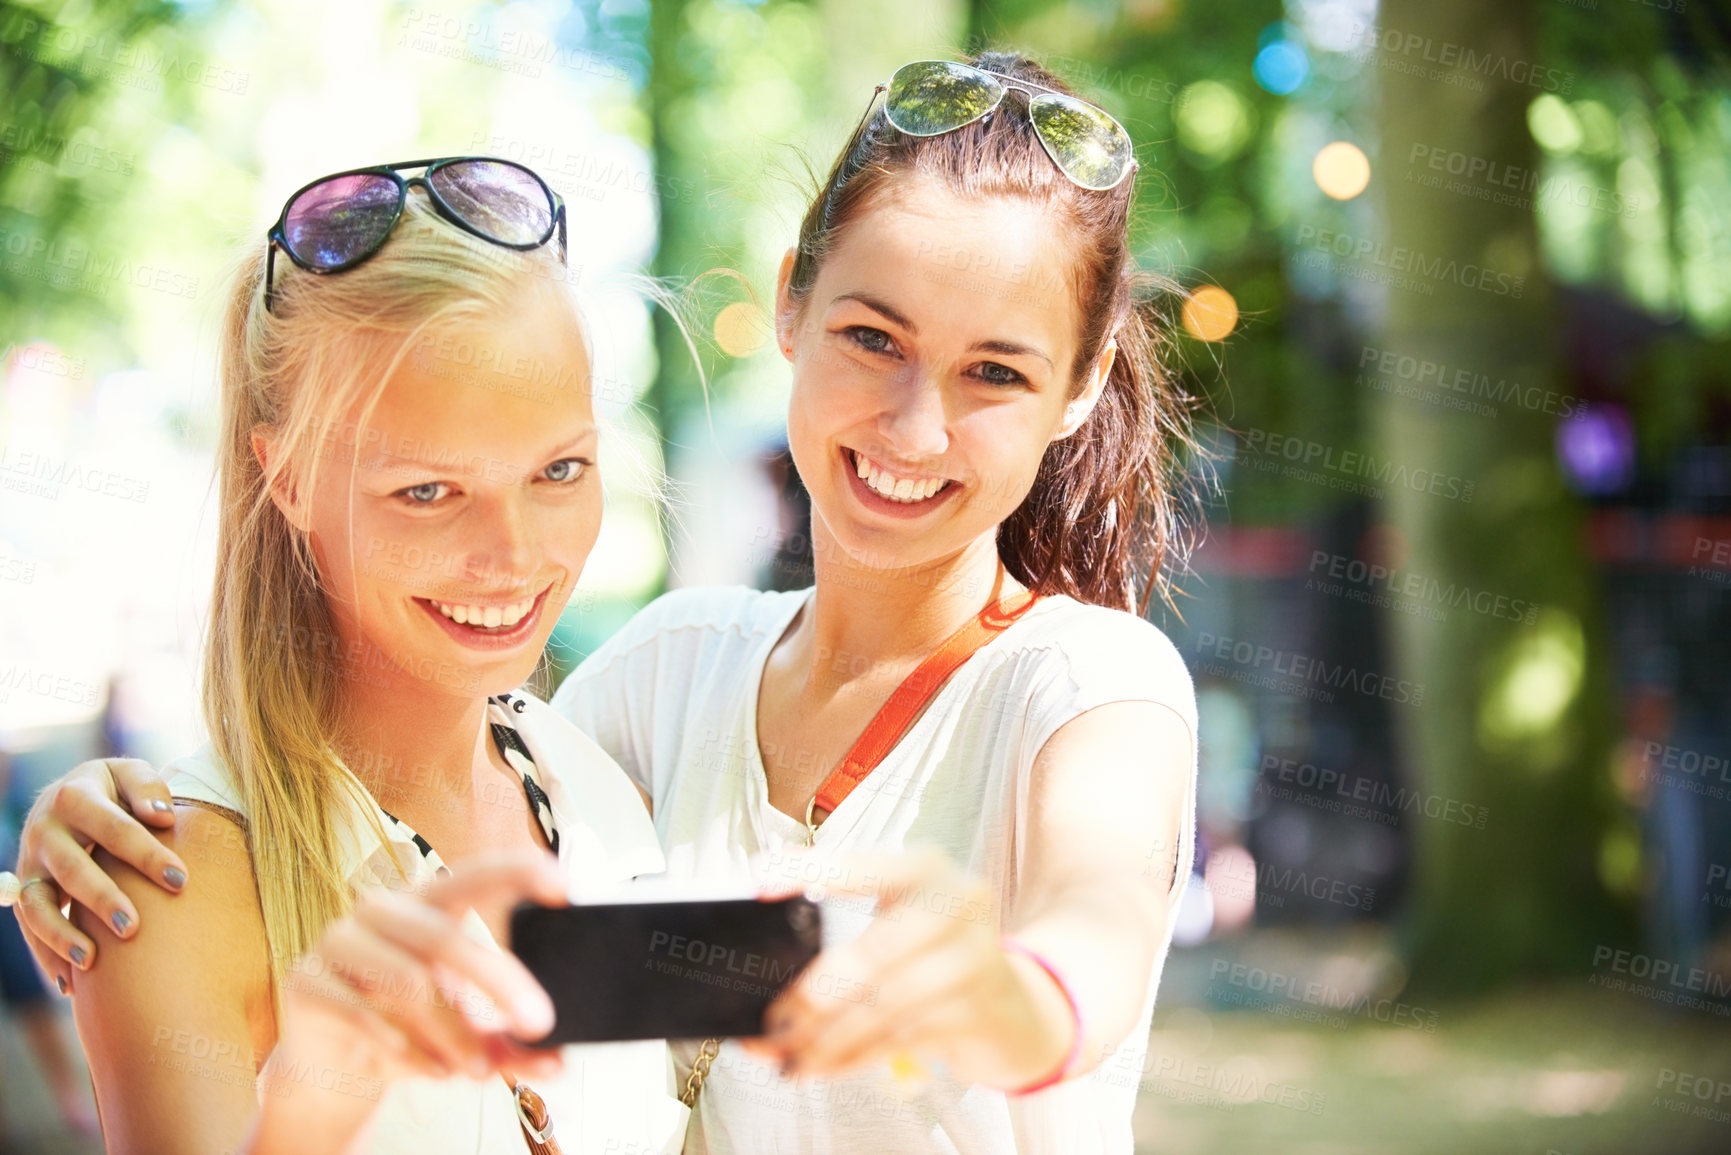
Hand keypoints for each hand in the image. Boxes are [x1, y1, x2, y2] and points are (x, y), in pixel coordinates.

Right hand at [13, 758, 184, 982]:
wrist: (69, 795)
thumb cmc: (116, 789)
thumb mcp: (129, 773)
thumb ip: (147, 788)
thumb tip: (164, 816)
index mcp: (75, 796)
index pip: (115, 828)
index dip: (147, 854)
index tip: (181, 880)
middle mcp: (44, 830)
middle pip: (73, 869)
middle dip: (102, 900)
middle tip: (133, 928)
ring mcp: (29, 863)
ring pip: (37, 904)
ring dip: (61, 935)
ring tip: (91, 961)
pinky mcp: (26, 890)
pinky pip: (29, 927)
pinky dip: (46, 956)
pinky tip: (69, 986)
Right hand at [270, 849, 567, 1086]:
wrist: (334, 1069)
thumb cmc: (413, 1033)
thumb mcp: (471, 1038)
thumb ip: (513, 1046)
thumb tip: (560, 1062)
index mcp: (429, 904)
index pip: (475, 875)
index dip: (516, 872)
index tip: (563, 886)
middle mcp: (383, 911)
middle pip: (445, 936)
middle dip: (498, 979)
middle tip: (539, 1022)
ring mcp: (338, 941)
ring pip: (408, 982)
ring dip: (452, 1031)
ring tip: (477, 1069)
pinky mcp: (306, 981)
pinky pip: (363, 1012)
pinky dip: (405, 1049)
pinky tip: (429, 1069)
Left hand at [743, 848, 1072, 1089]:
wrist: (1012, 1003)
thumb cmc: (934, 952)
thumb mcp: (898, 916)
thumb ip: (840, 913)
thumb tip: (764, 918)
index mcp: (927, 867)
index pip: (861, 866)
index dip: (809, 872)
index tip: (759, 883)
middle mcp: (958, 902)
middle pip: (874, 951)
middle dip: (815, 994)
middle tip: (772, 1022)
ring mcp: (974, 957)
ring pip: (884, 1005)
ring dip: (828, 1038)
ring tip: (789, 1056)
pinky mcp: (977, 1009)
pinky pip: (900, 1038)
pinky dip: (854, 1057)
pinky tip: (823, 1066)